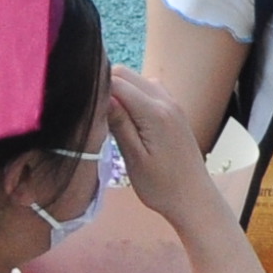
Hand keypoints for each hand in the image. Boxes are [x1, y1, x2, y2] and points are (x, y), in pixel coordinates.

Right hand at [104, 70, 225, 221]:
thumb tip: (100, 95)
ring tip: (105, 115)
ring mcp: (172, 104)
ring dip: (118, 89)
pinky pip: (148, 90)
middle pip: (125, 74)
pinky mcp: (174, 111)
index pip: (116, 81)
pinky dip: (132, 95)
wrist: (194, 199)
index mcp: (155, 113)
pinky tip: (125, 116)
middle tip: (90, 110)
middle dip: (104, 84)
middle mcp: (166, 101)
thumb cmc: (162, 187)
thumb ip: (119, 124)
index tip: (79, 102)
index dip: (95, 87)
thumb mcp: (134, 159)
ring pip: (136, 79)